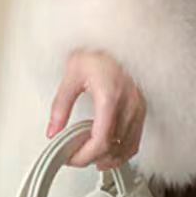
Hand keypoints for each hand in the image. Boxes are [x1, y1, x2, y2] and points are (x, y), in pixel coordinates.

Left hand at [46, 49, 145, 169]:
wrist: (116, 37)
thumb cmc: (95, 52)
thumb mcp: (71, 75)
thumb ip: (61, 105)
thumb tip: (53, 130)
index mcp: (110, 97)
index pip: (101, 140)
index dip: (84, 155)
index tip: (70, 157)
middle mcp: (129, 105)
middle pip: (114, 147)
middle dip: (92, 158)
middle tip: (74, 157)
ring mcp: (139, 108)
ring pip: (128, 148)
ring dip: (109, 159)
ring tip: (90, 158)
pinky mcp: (142, 108)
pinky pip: (135, 139)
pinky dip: (122, 151)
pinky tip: (109, 151)